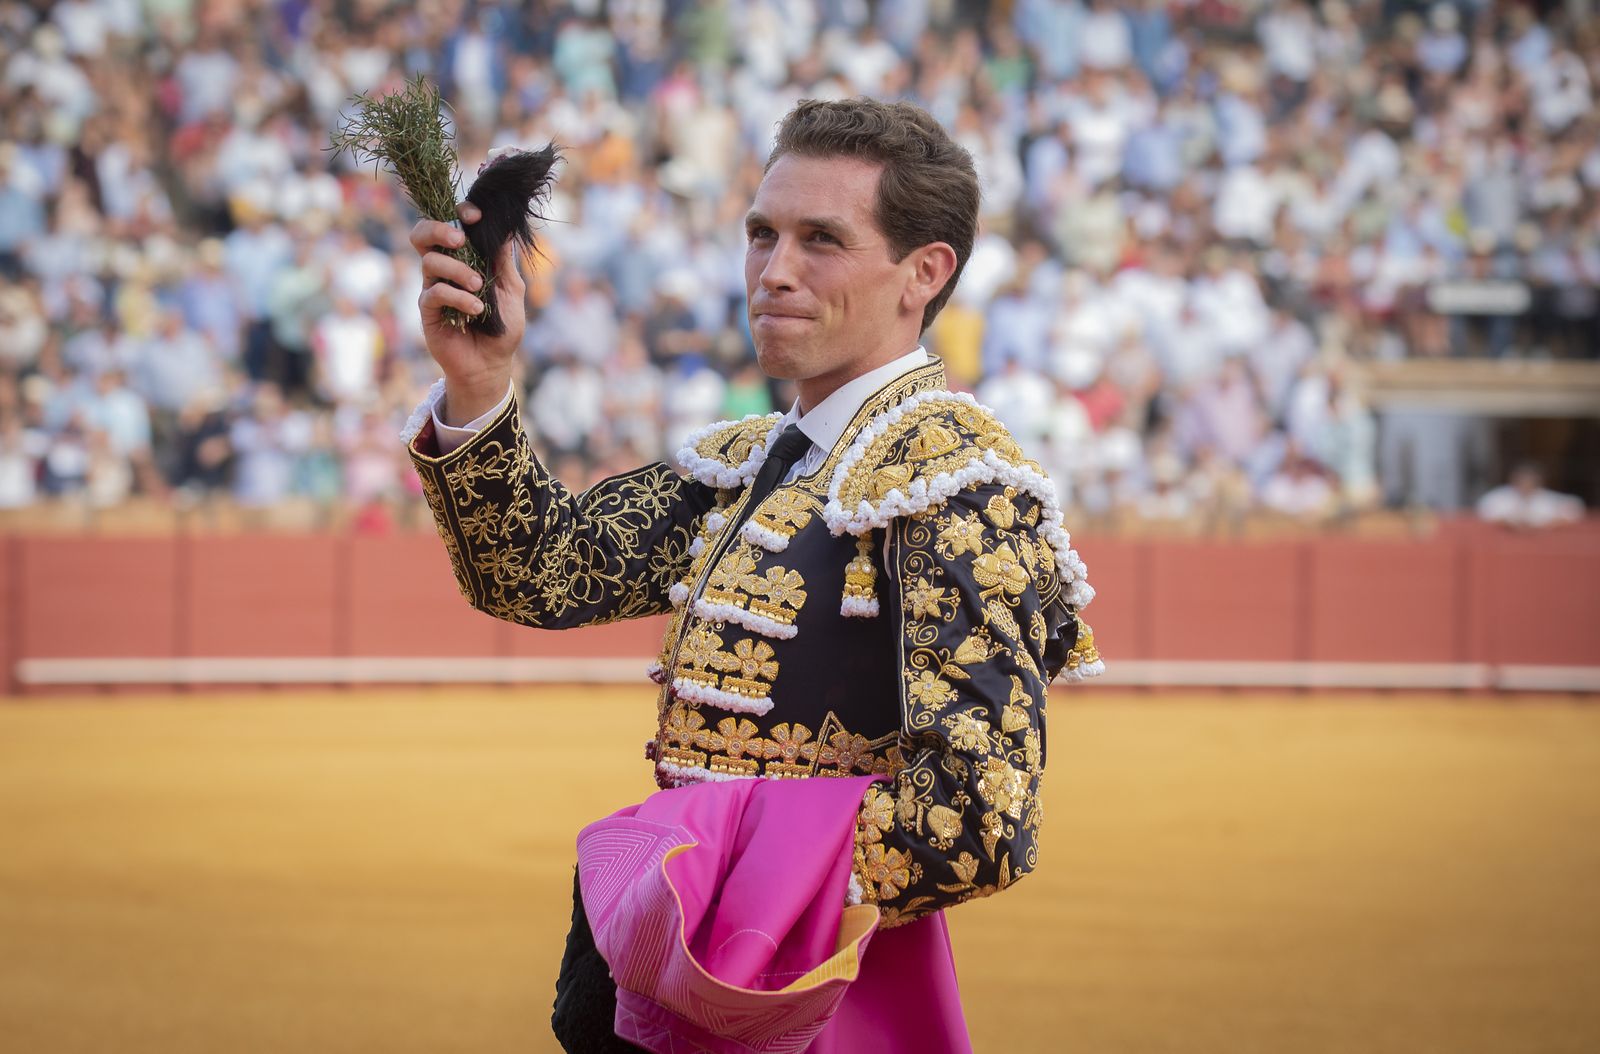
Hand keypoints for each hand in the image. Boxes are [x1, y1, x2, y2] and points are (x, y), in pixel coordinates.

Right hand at [410, 201, 525, 424]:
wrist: (491, 365)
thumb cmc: (502, 327)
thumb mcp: (511, 290)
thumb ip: (504, 261)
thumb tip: (505, 228)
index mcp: (464, 258)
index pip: (450, 225)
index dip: (458, 213)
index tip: (475, 215)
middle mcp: (444, 270)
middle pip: (422, 235)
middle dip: (438, 229)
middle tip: (460, 239)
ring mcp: (433, 289)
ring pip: (429, 262)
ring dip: (457, 270)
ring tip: (478, 286)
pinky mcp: (428, 312)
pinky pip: (434, 293)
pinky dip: (457, 297)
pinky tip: (475, 309)